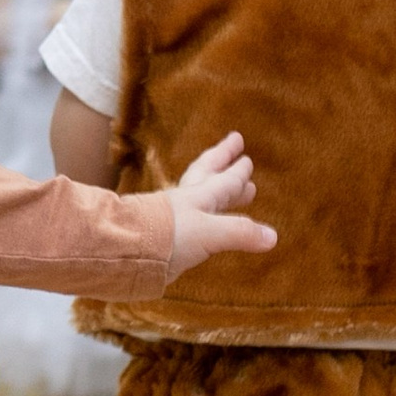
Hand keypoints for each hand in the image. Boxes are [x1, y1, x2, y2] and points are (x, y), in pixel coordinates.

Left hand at [163, 132, 278, 282]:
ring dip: (213, 185)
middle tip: (236, 144)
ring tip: (223, 181)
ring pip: (196, 193)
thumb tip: (272, 236)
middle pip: (207, 174)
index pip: (224, 180)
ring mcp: (171, 216)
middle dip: (223, 161)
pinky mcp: (161, 234)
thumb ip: (239, 233)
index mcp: (200, 197)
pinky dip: (198, 213)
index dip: (236, 171)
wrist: (122, 251)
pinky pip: (186, 217)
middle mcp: (185, 202)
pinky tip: (198, 220)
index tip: (245, 155)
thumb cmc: (166, 236)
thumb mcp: (208, 232)